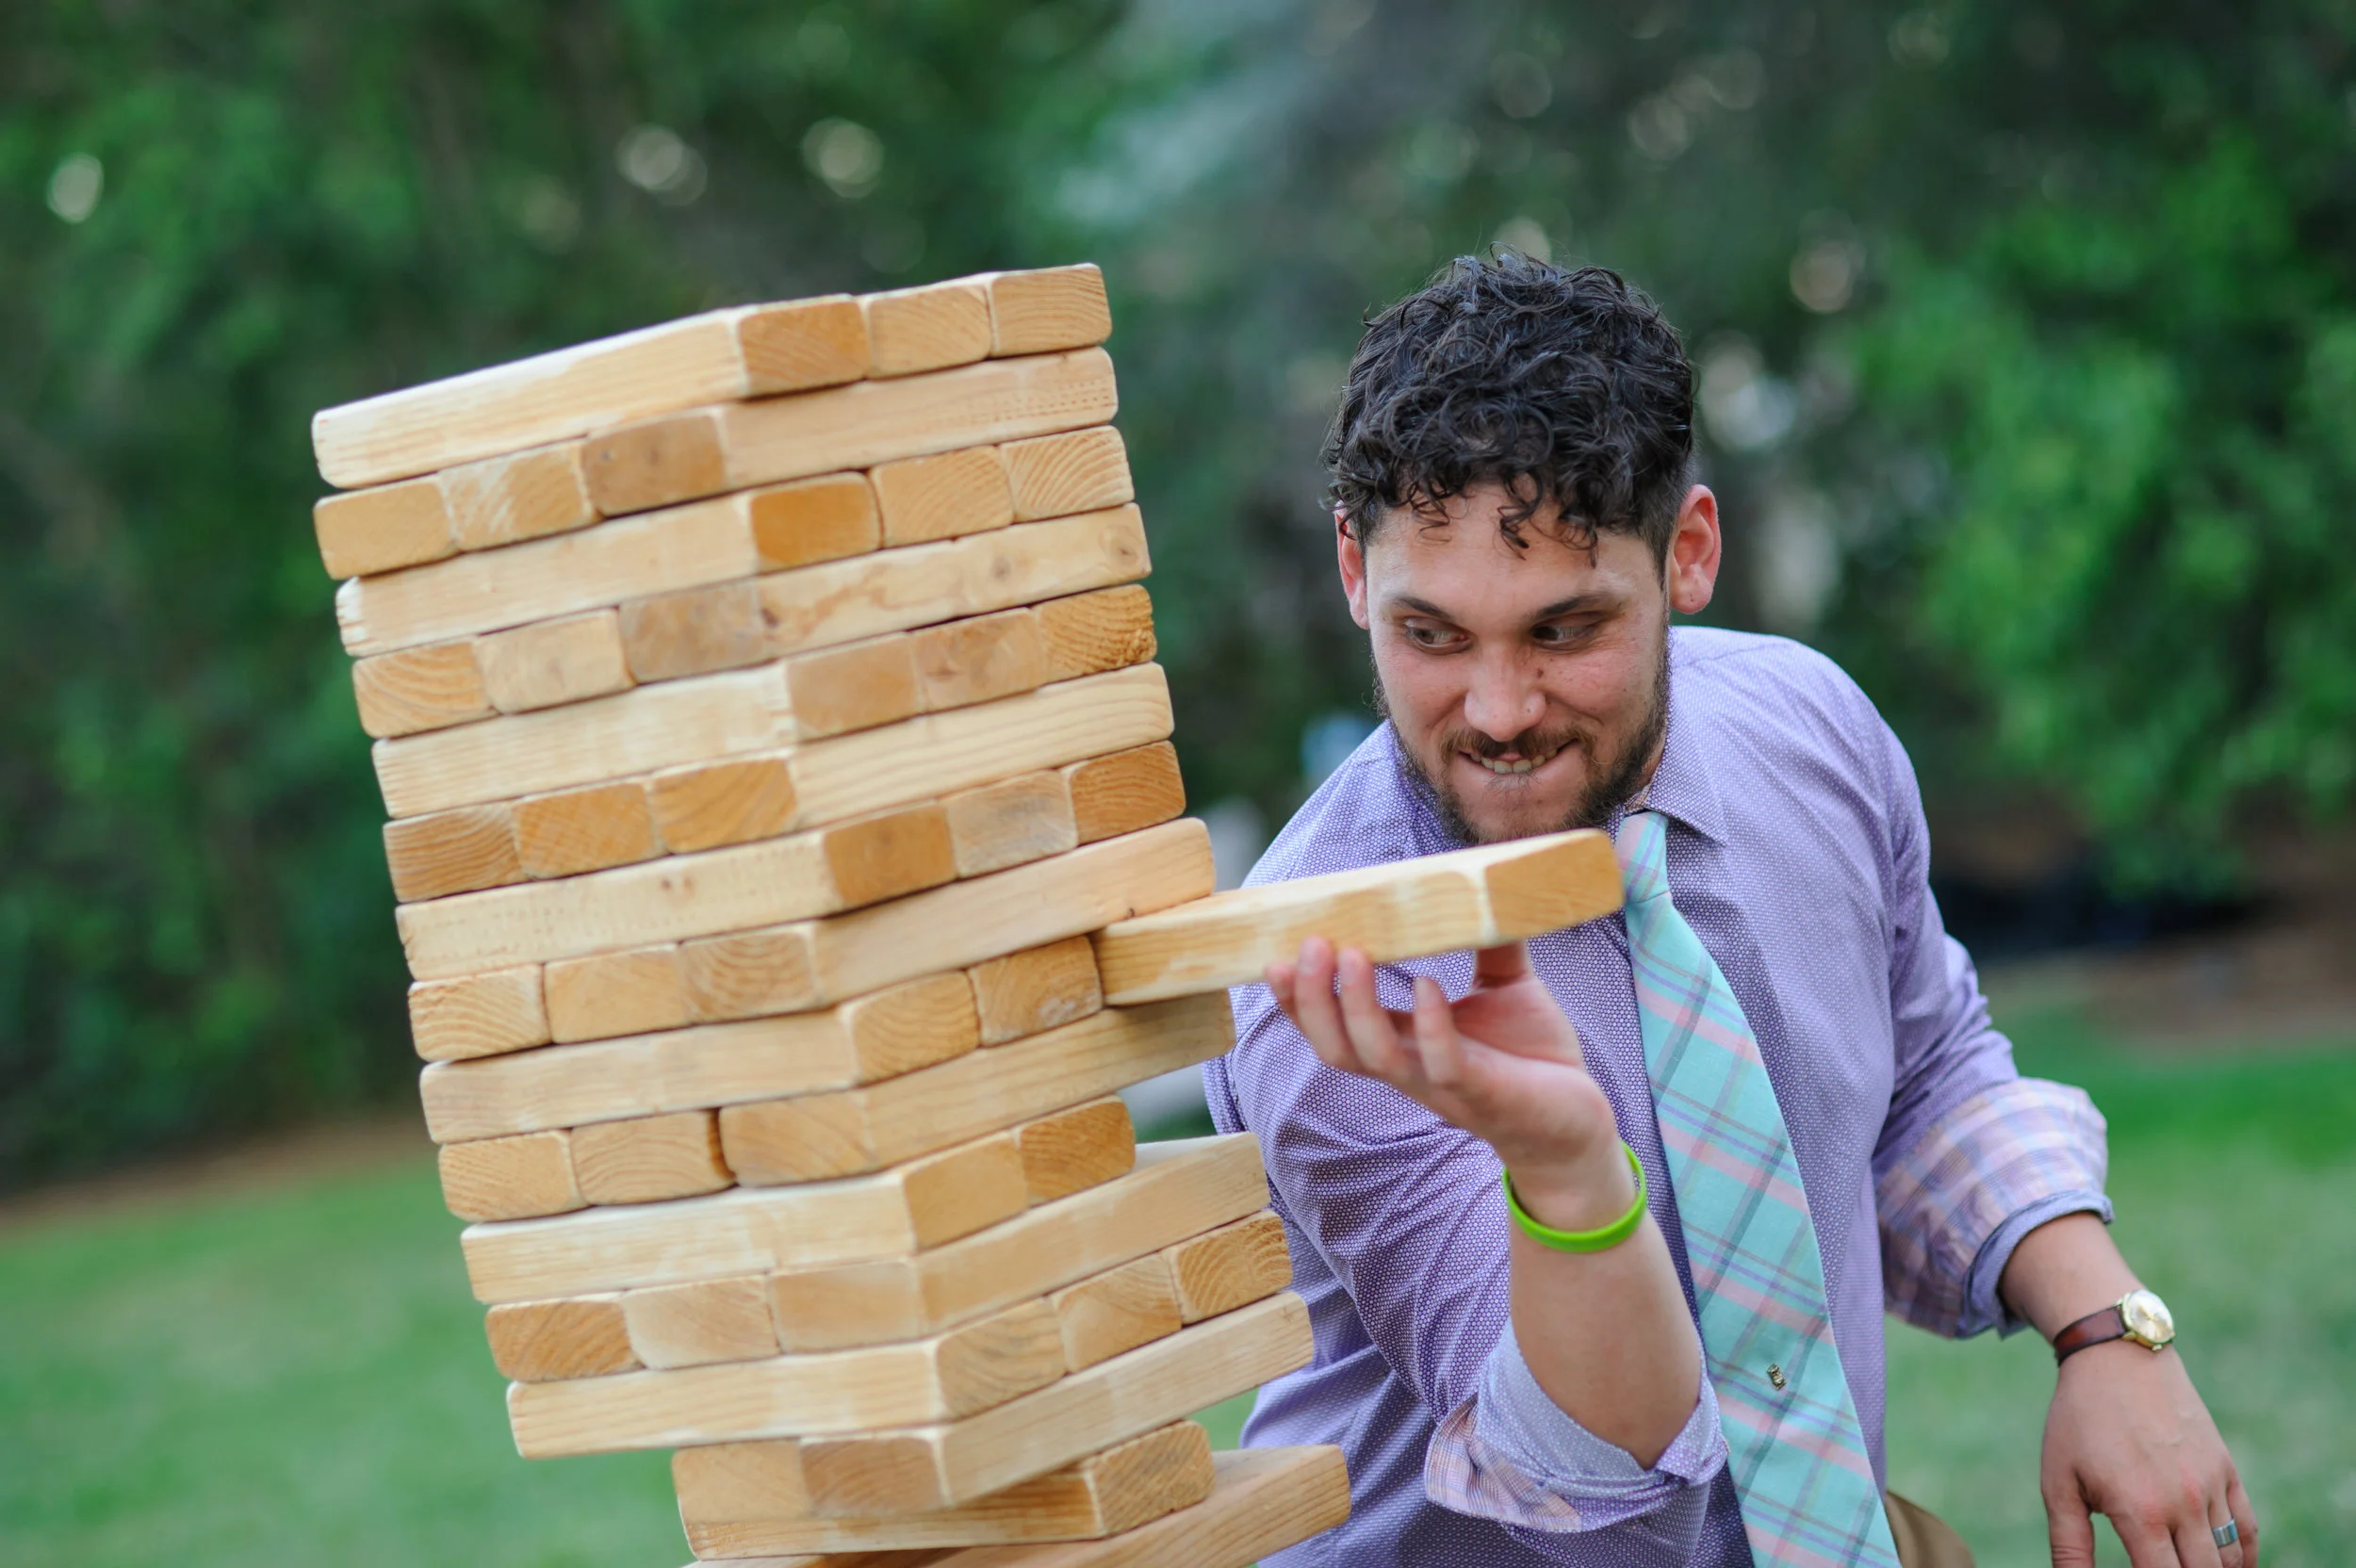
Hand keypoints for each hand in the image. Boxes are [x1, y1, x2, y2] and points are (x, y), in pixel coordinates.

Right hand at [1264, 937, 1630, 1227]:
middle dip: (1312, 1000)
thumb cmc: (1534, 1059)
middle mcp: (1411, 1070)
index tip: (1274, 955)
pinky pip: (1444, 1063)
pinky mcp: (1484, 1093)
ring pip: (1375, 1057)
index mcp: (1404, 1046)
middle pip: (1336, 1047)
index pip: (1332, 1028)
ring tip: (1353, 955)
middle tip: (1307, 947)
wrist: (1581, 1124)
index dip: (1298, 999)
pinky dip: (1429, 1026)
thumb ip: (1489, 943)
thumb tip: (1488, 880)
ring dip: (1357, 1007)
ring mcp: (1444, 1085)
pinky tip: (1426, 987)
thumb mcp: (1505, 989)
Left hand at [2042, 1342, 2255, 1567]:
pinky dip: (2244, 1555)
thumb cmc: (2078, 1420)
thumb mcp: (2059, 1482)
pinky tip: (2228, 1566)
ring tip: (2184, 1566)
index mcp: (2139, 1512)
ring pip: (2228, 1558)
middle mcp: (2183, 1504)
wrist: (2117, 1357)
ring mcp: (2211, 1486)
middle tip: (2159, 1566)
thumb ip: (2069, 1544)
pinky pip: (2248, 1527)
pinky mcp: (2226, 1468)